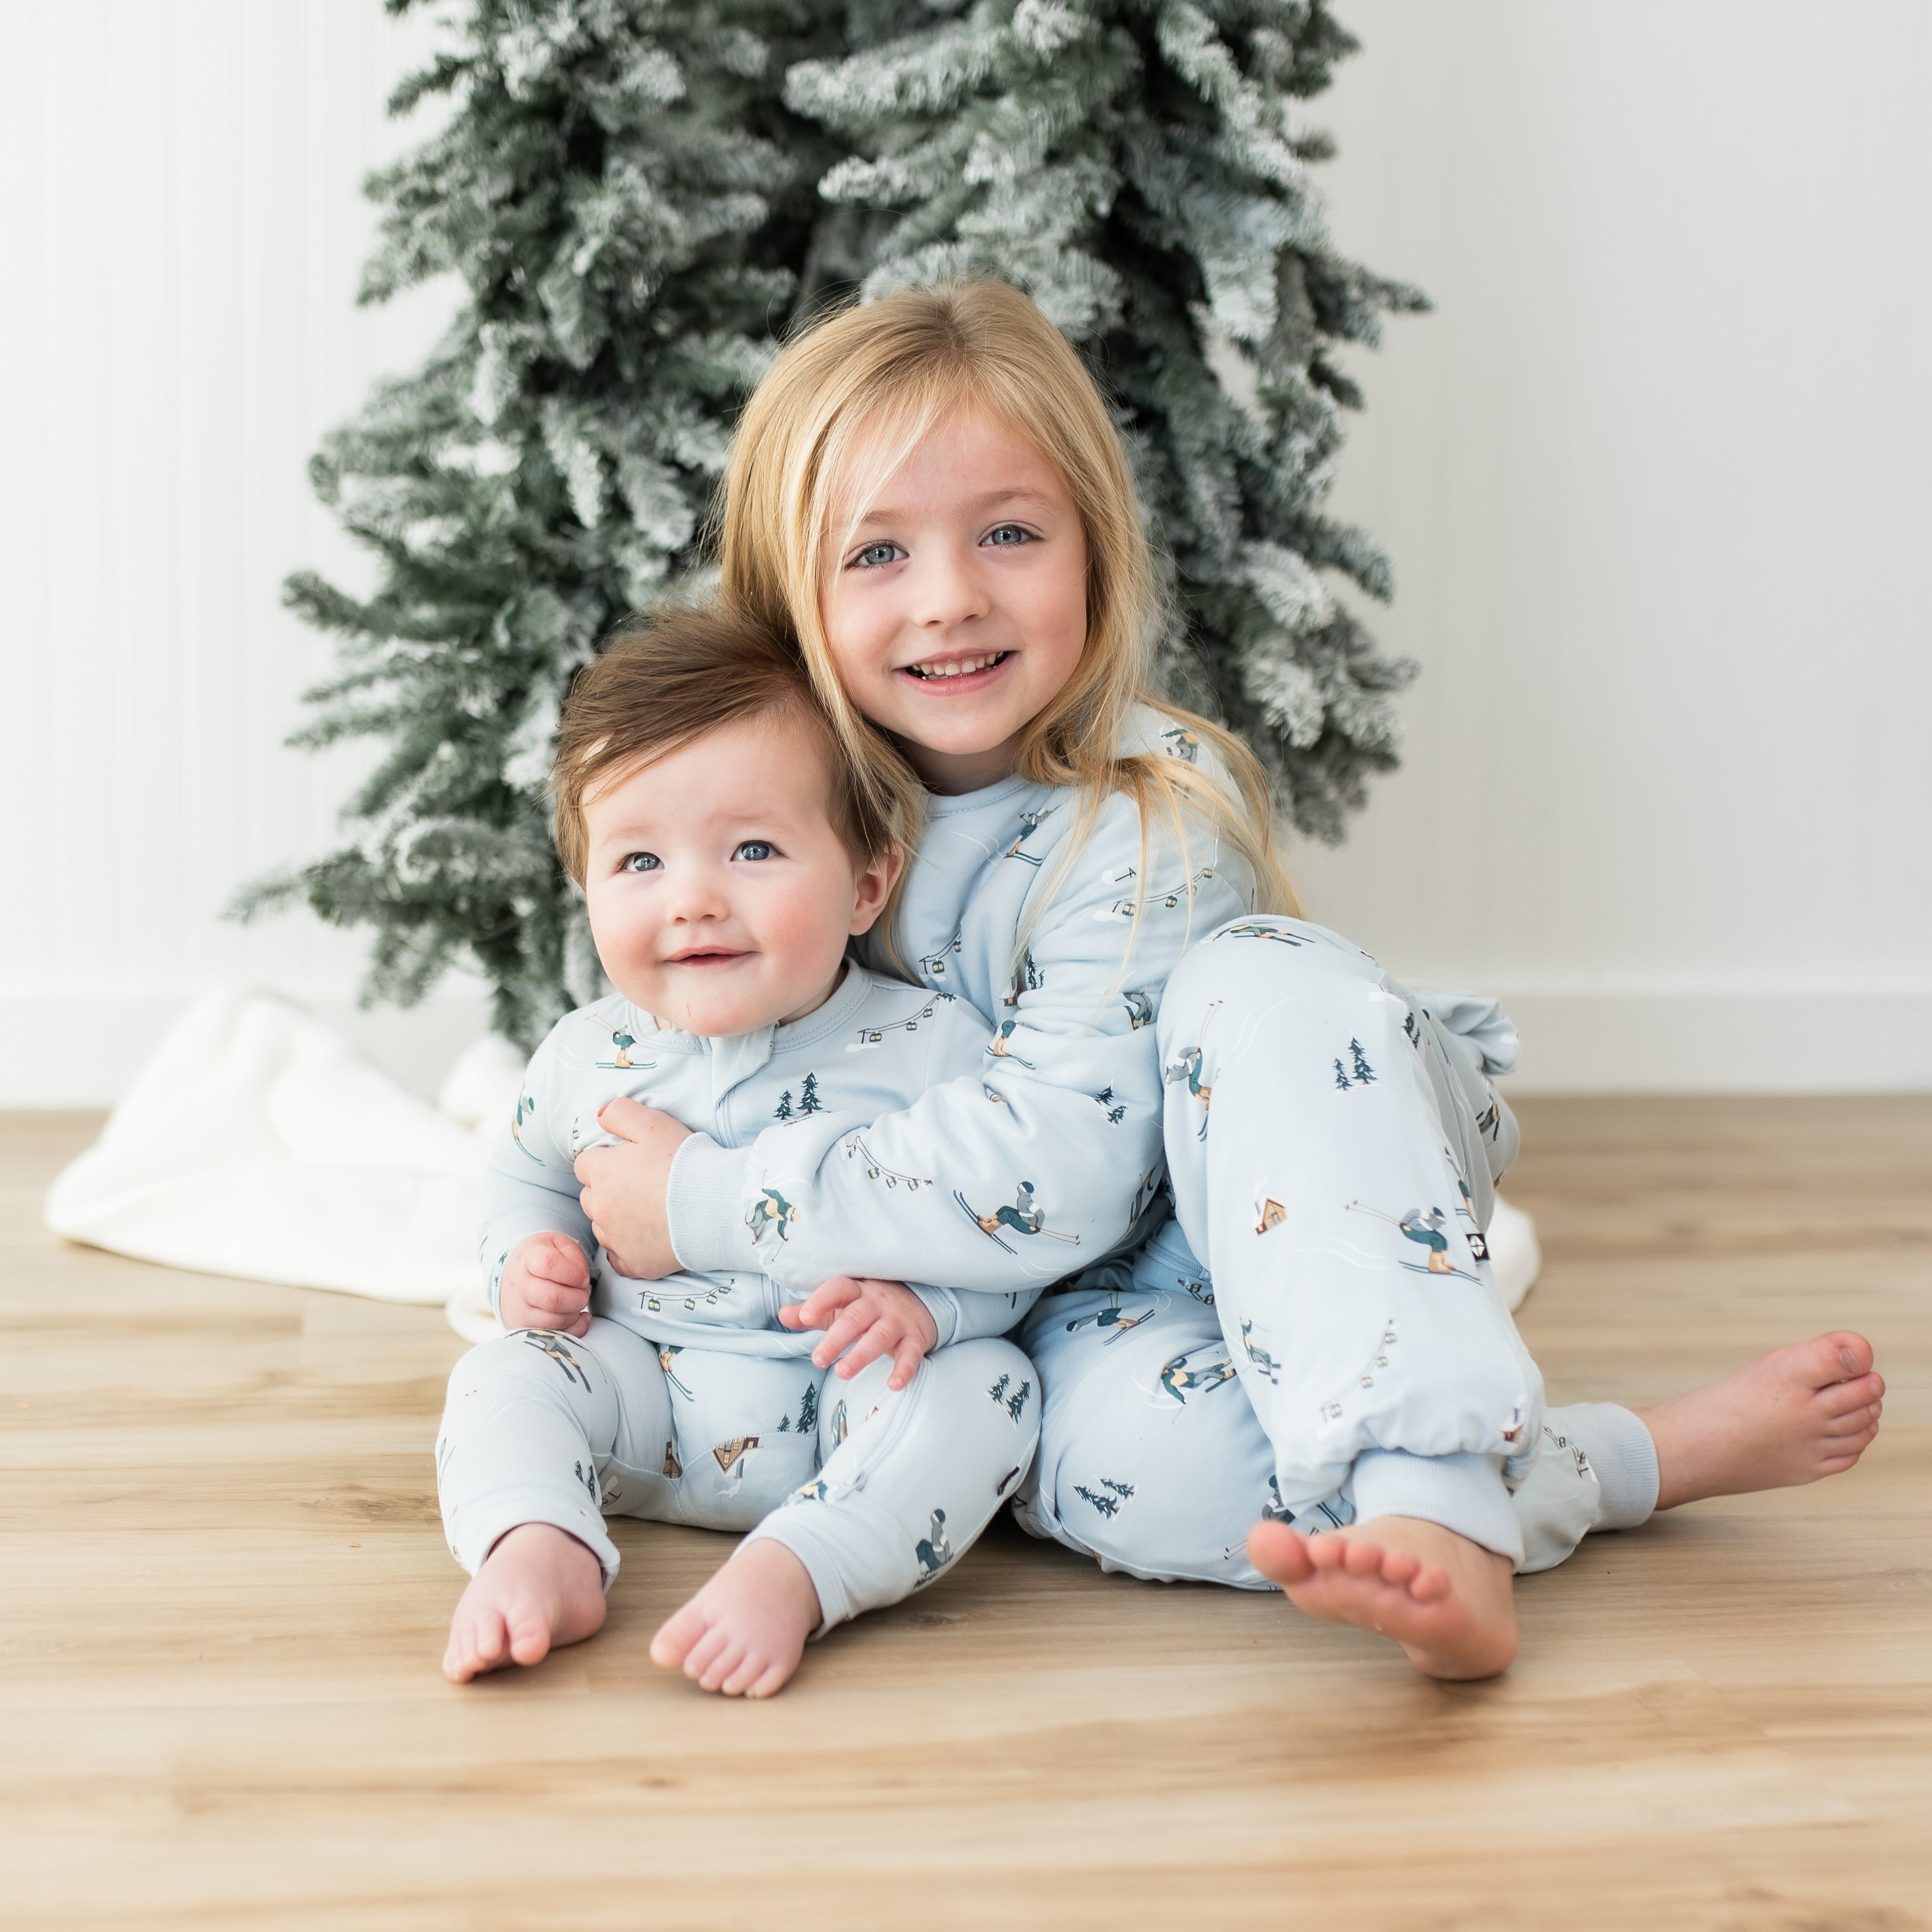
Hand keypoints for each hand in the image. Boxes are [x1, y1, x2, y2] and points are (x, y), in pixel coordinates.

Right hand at [499, 1232, 592, 1336]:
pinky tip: (578, 1317)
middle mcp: (519, 1286)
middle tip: (584, 1292)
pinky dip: (573, 1330)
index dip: (573, 1273)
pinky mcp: (524, 1328)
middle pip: (553, 1298)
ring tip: (577, 1302)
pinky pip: (553, 1337)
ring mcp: (520, 1310)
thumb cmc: (544, 1258)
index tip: (583, 1278)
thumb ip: (574, 1257)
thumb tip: (581, 1282)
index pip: (549, 1265)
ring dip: (575, 1313)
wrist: (516, 1274)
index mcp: (528, 1259)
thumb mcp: (559, 1245)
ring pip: (553, 1321)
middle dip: (578, 1297)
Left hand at [573, 1097, 690, 1279]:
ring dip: (617, 1219)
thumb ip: (620, 1112)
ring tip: (650, 1210)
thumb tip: (600, 1115)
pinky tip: (648, 1237)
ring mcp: (615, 1239)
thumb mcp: (653, 1123)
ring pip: (603, 1226)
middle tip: (642, 1184)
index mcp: (601, 1172)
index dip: (607, 1160)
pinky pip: (619, 1257)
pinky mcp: (633, 1263)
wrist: (715, 1207)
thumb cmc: (684, 1162)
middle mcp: (600, 1208)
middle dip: (608, 1190)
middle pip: (590, 1196)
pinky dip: (628, 1248)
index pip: (585, 1164)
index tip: (631, 1161)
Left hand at [778, 1277, 937, 1390]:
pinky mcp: (915, 1339)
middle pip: (855, 1318)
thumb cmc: (870, 1308)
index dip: (820, 1301)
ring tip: (842, 1373)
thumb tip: (783, 1315)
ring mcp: (898, 1320)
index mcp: (856, 1292)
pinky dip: (905, 1369)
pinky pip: (911, 1354)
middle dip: (836, 1339)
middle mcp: (878, 1303)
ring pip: (880, 1336)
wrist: (921, 1303)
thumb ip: (814, 1312)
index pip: (837, 1289)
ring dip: (861, 1355)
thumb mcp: (842, 1306)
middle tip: (818, 1360)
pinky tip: (894, 1385)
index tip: (804, 1318)